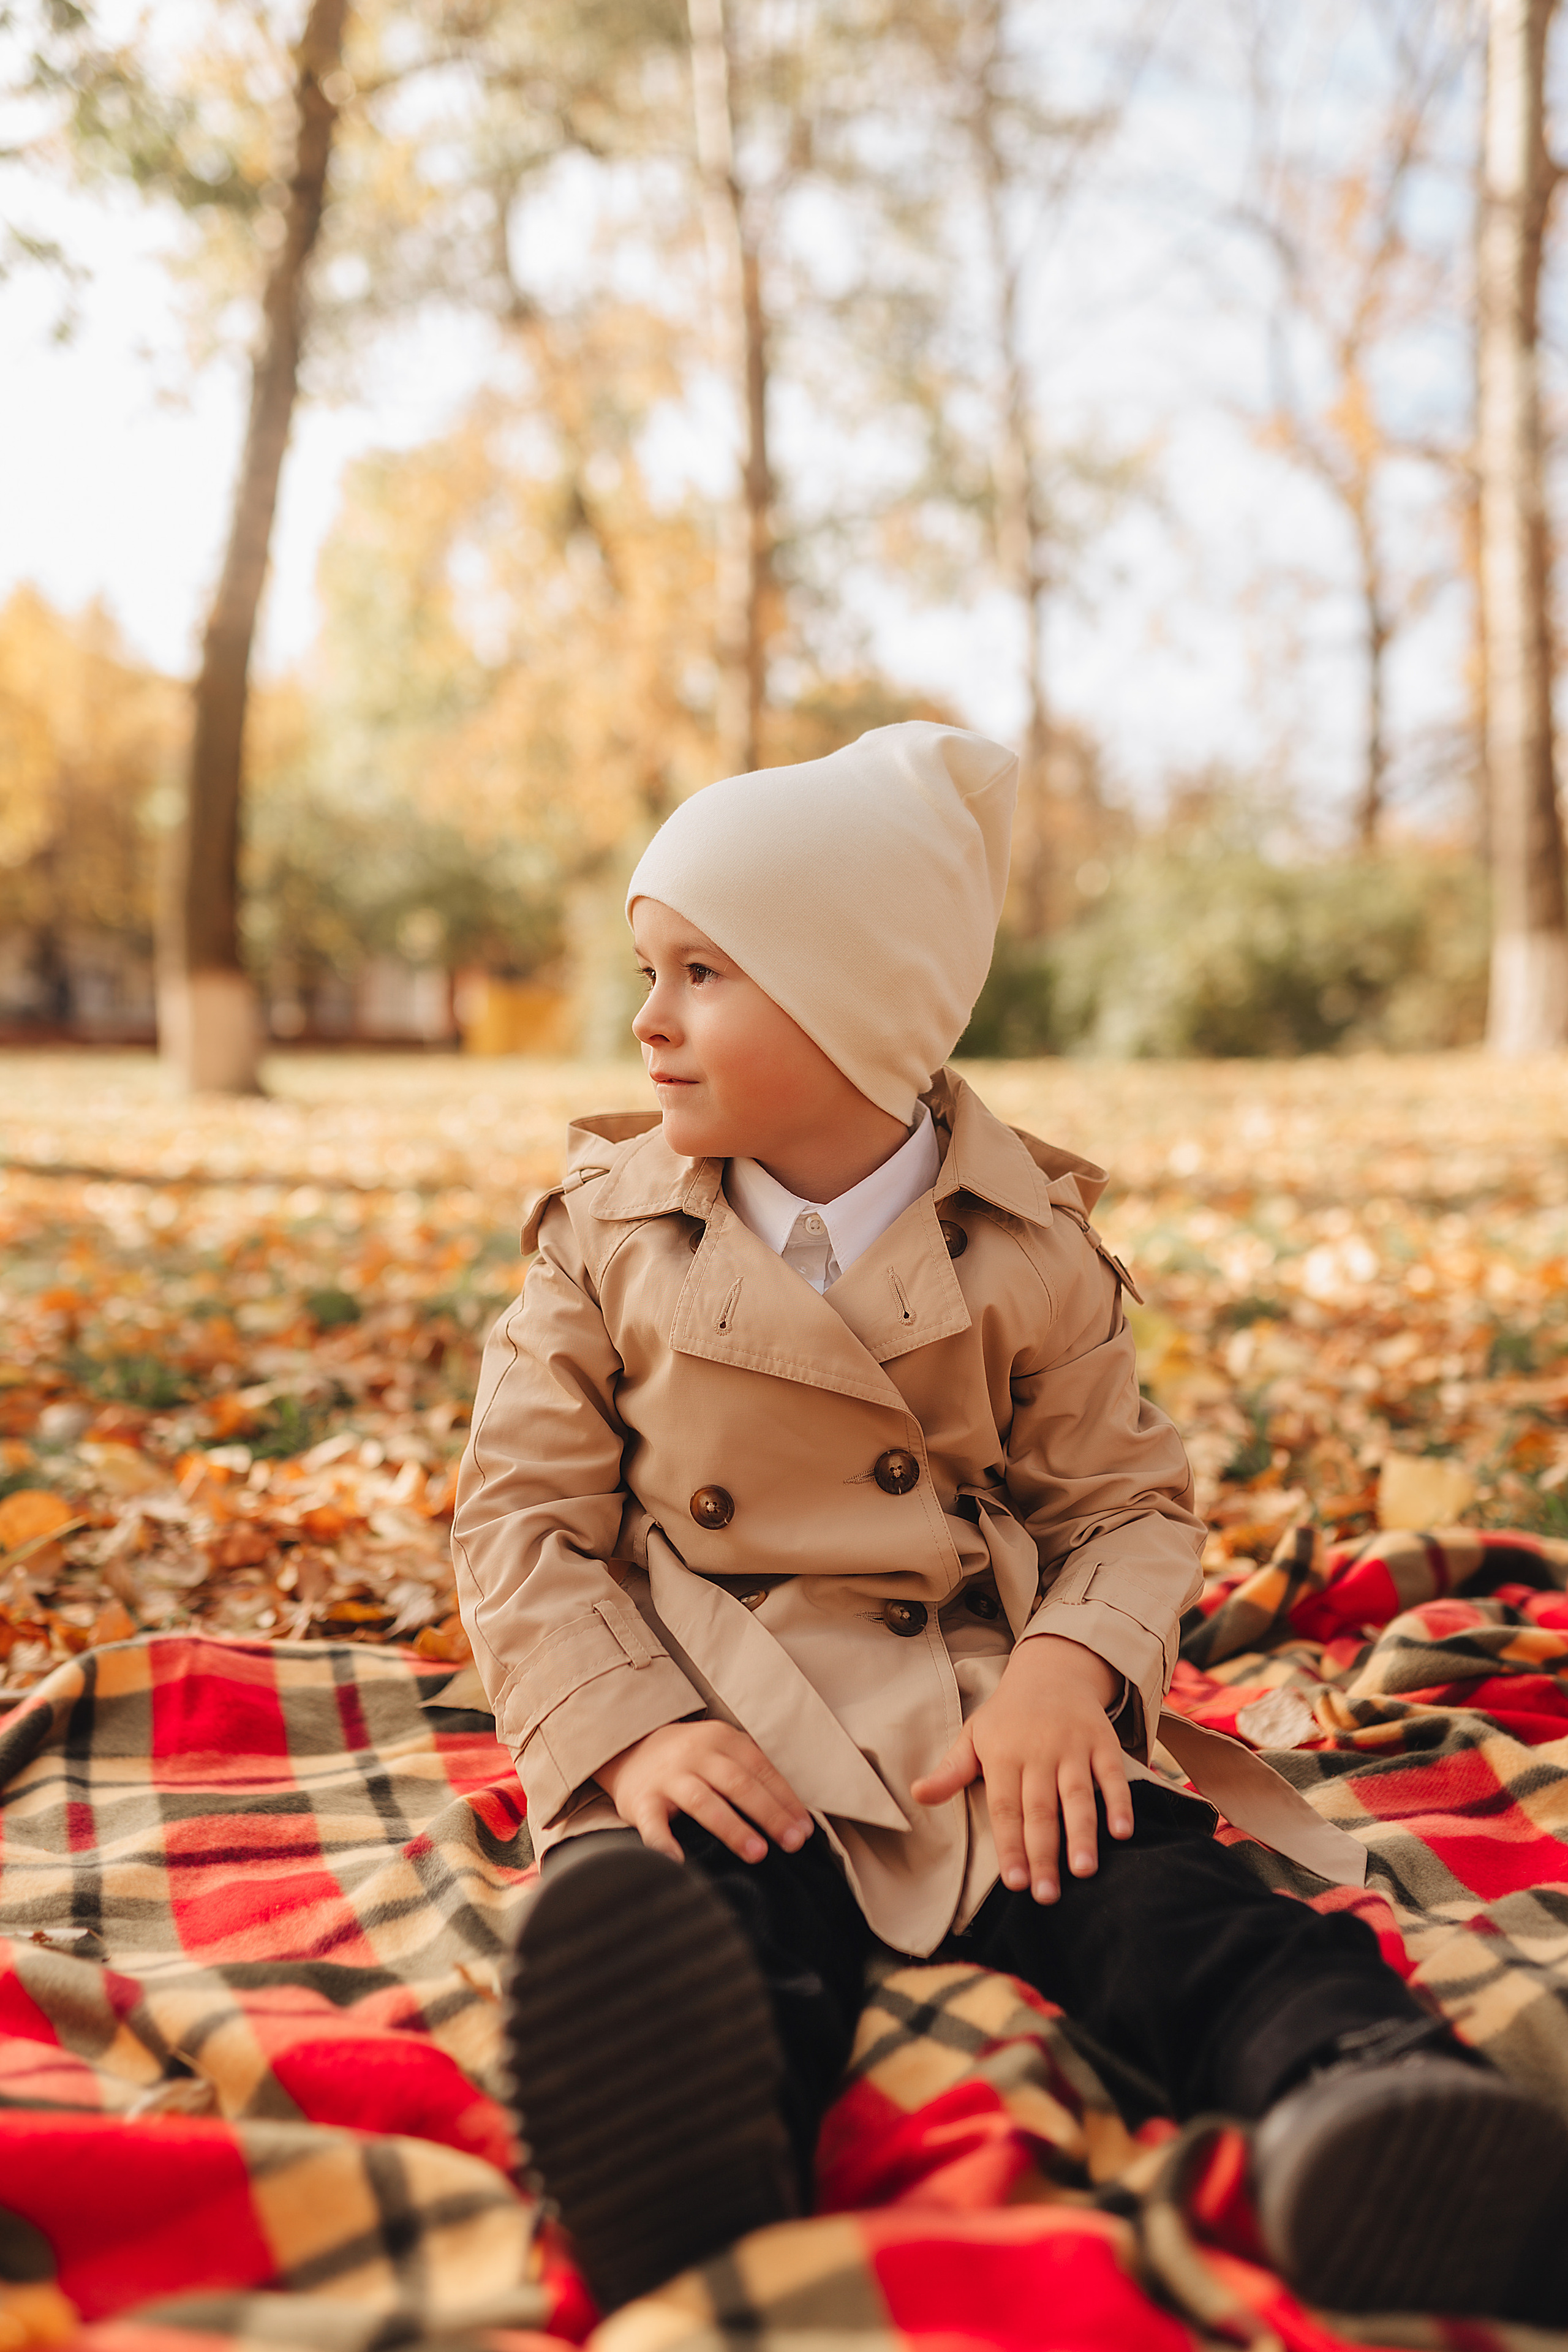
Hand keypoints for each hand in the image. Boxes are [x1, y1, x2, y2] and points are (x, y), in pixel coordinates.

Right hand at [594, 1720, 813, 1865]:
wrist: (632, 1750)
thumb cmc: (692, 1760)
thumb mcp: (723, 1751)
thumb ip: (752, 1774)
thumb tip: (795, 1817)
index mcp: (721, 1739)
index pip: (761, 1769)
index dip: (785, 1799)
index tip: (804, 1828)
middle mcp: (695, 1754)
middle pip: (738, 1783)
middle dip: (769, 1814)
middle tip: (792, 1842)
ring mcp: (668, 1777)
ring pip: (703, 1801)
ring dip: (733, 1828)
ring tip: (757, 1853)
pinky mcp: (642, 1801)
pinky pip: (653, 1824)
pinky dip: (664, 1843)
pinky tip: (679, 1862)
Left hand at [909, 1634, 1131, 1903]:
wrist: (1051, 1670)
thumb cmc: (1007, 1716)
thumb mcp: (973, 1737)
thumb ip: (950, 1772)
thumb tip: (917, 1795)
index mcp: (1003, 1755)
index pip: (1005, 1809)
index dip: (1010, 1847)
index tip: (1015, 1883)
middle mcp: (1038, 1752)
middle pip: (1041, 1810)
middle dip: (1043, 1854)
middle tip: (1047, 1895)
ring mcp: (1072, 1747)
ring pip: (1078, 1795)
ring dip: (1082, 1834)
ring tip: (1083, 1870)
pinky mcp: (1102, 1742)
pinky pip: (1112, 1775)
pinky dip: (1119, 1802)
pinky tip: (1123, 1832)